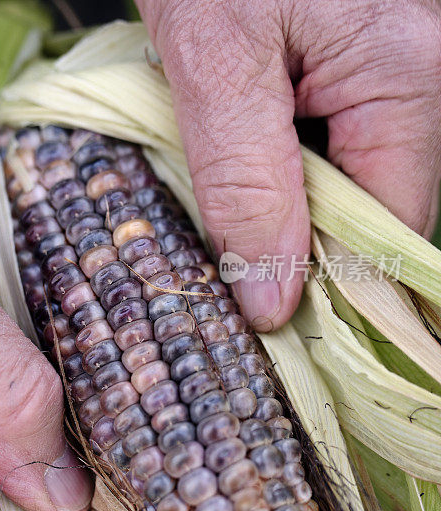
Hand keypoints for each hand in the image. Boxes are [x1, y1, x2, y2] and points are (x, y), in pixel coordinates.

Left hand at [137, 0, 440, 329]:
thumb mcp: (215, 66)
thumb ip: (248, 184)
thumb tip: (272, 297)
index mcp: (407, 77)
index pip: (390, 230)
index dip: (328, 284)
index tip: (263, 319)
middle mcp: (421, 76)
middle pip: (375, 208)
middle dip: (299, 243)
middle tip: (229, 269)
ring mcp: (394, 71)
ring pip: (350, 180)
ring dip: (284, 205)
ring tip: (226, 209)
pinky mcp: (358, 67)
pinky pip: (331, 144)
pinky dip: (280, 167)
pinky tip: (239, 163)